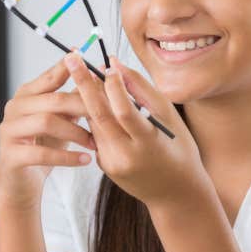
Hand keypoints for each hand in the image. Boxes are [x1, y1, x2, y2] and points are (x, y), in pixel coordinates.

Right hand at [0, 57, 95, 210]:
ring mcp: (8, 131)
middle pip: (52, 100)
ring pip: (46, 122)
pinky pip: (42, 153)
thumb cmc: (42, 148)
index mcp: (25, 96)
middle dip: (82, 107)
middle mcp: (13, 109)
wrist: (20, 184)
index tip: (88, 60)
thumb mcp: (59, 121)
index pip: (49, 78)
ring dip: (76, 132)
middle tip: (106, 115)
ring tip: (95, 143)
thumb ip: (71, 102)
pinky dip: (67, 157)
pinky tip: (85, 160)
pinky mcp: (10, 155)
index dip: (68, 68)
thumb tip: (96, 79)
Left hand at [63, 53, 205, 208]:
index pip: (124, 111)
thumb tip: (115, 65)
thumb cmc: (179, 149)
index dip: (114, 87)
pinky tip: (96, 101)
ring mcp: (112, 164)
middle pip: (99, 116)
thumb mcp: (169, 118)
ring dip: (87, 97)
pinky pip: (96, 134)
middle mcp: (126, 156)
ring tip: (82, 72)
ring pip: (94, 123)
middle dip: (83, 84)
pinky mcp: (104, 166)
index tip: (106, 64)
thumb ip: (142, 90)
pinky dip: (95, 116)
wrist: (175, 193)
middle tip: (71, 58)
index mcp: (148, 144)